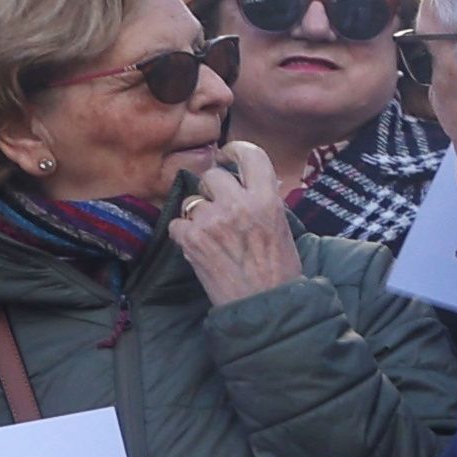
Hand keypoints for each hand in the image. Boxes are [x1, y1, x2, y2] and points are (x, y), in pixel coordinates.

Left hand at [169, 141, 304, 301]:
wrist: (265, 306)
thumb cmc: (278, 269)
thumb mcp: (280, 226)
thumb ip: (262, 200)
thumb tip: (244, 182)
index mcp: (267, 199)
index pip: (250, 155)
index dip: (235, 150)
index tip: (228, 156)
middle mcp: (239, 204)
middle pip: (212, 176)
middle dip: (212, 190)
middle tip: (220, 209)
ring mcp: (212, 221)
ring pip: (191, 201)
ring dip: (197, 215)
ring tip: (212, 236)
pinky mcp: (191, 239)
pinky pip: (176, 223)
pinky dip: (184, 235)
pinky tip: (200, 248)